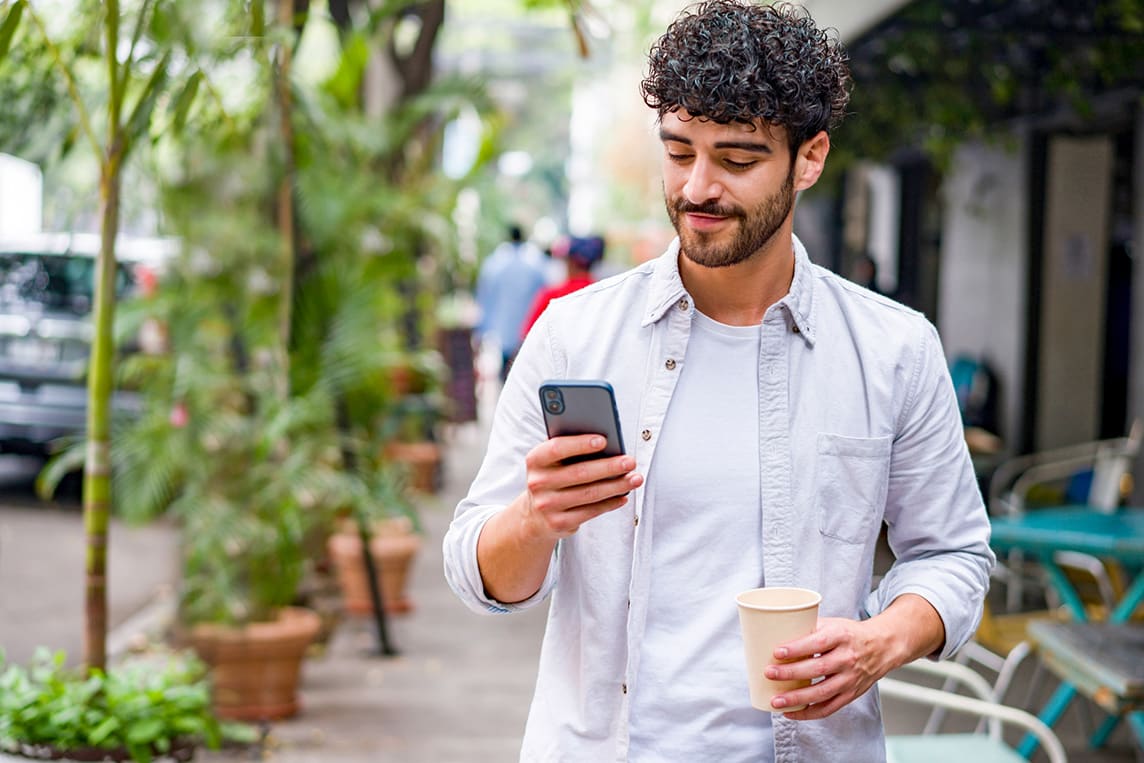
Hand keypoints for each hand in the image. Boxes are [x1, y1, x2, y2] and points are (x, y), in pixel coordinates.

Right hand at [521, 434, 642, 541]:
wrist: (535, 516)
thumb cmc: (553, 478)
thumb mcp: (552, 462)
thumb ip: (570, 450)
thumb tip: (607, 444)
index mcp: (536, 460)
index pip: (556, 448)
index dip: (580, 444)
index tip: (604, 440)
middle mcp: (538, 483)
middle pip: (579, 473)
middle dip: (609, 466)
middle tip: (630, 461)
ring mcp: (547, 505)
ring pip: (589, 494)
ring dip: (616, 486)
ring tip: (635, 478)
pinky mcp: (559, 523)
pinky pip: (591, 511)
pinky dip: (610, 503)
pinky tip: (623, 495)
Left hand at [763, 617, 898, 719]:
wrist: (881, 647)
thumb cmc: (850, 634)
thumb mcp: (833, 623)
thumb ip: (808, 628)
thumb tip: (776, 633)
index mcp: (841, 636)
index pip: (818, 643)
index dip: (797, 649)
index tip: (777, 652)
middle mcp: (847, 659)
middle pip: (818, 669)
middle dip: (791, 674)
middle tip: (769, 674)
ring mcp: (850, 679)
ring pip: (822, 692)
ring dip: (797, 699)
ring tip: (776, 701)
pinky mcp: (851, 694)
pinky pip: (829, 708)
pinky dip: (808, 713)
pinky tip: (791, 713)